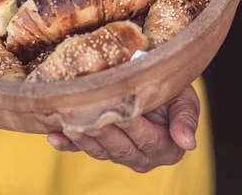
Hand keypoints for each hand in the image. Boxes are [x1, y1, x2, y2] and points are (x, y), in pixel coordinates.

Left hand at [47, 85, 199, 172]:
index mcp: (166, 148)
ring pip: (99, 150)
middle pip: (120, 147)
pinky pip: (80, 150)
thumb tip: (188, 144)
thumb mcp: (185, 99)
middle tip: (88, 117)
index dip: (133, 128)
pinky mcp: (98, 149)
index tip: (121, 114)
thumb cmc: (172, 89)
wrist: (154, 84)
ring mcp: (118, 155)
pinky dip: (66, 144)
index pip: (147, 139)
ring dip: (83, 137)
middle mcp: (142, 157)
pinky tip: (54, 136)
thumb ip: (186, 119)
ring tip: (70, 122)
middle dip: (103, 132)